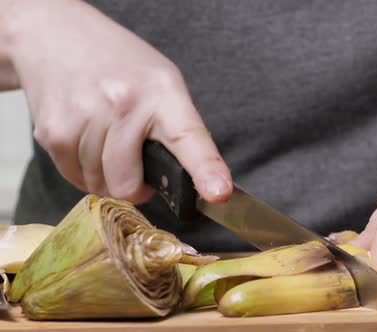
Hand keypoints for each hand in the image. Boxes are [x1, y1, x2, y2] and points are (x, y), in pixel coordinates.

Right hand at [4, 0, 231, 202]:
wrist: (56, 36)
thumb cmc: (120, 66)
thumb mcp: (163, 83)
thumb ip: (178, 129)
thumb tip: (198, 182)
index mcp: (162, 93)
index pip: (188, 137)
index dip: (206, 170)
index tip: (219, 193)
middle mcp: (123, 104)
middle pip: (128, 184)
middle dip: (135, 187)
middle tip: (136, 163)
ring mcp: (83, 117)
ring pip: (99, 186)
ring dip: (106, 176)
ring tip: (107, 141)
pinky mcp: (52, 131)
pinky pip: (74, 178)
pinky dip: (83, 171)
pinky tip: (87, 141)